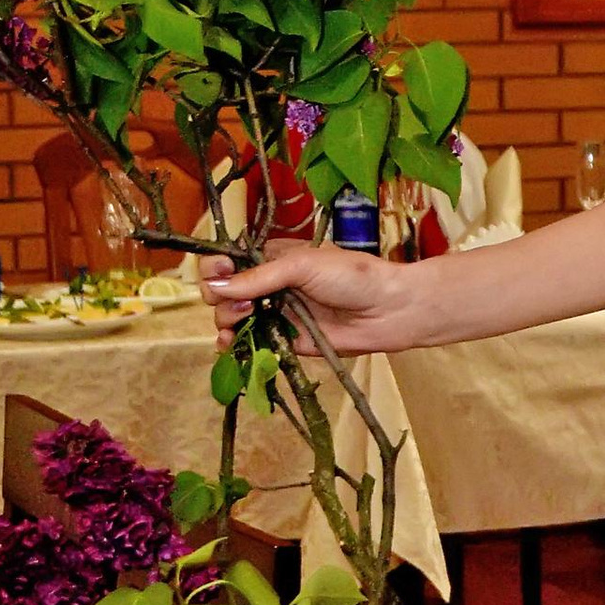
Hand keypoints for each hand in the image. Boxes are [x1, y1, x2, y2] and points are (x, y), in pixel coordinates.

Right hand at [203, 240, 418, 348]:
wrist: (388, 310)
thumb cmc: (350, 276)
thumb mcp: (302, 265)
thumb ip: (258, 277)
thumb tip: (216, 286)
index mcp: (271, 258)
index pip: (227, 261)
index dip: (215, 268)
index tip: (219, 273)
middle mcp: (269, 285)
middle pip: (224, 292)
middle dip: (221, 298)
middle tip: (243, 304)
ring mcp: (276, 314)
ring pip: (233, 319)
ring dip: (226, 321)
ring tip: (242, 321)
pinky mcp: (286, 341)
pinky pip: (252, 344)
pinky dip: (235, 346)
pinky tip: (230, 346)